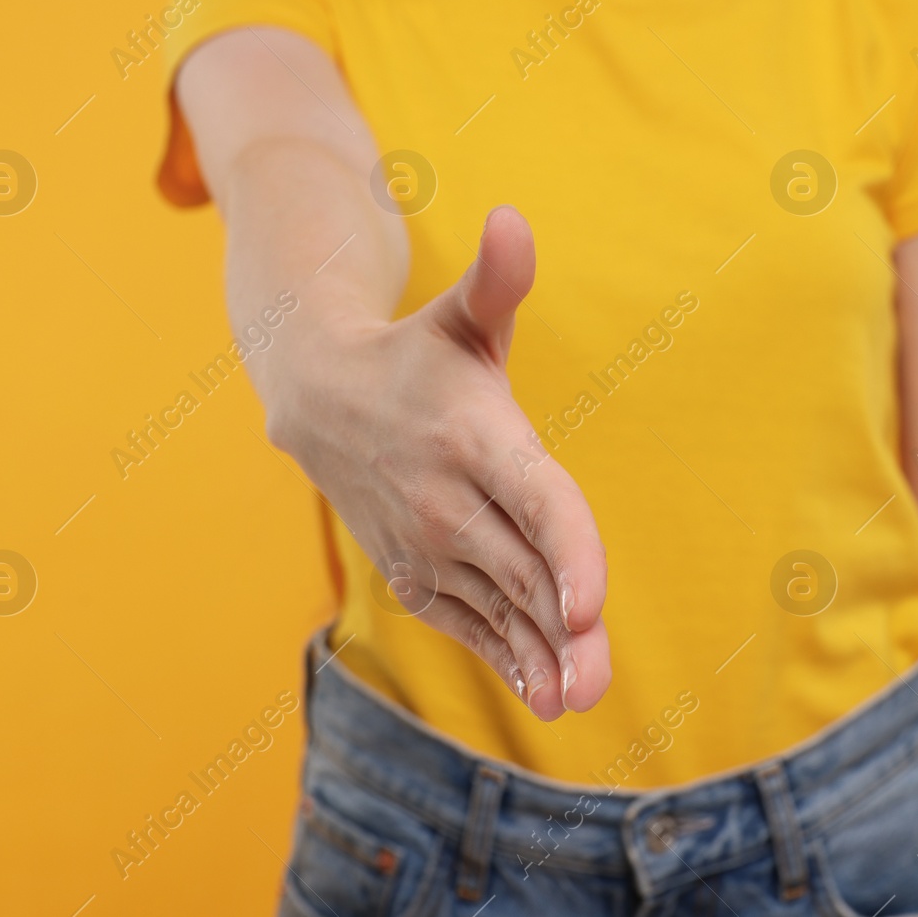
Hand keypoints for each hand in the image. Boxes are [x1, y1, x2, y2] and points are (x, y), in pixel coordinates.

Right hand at [263, 206, 609, 720]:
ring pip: (498, 608)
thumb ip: (498, 280)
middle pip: (522, 570)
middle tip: (599, 681)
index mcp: (475, 435)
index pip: (532, 499)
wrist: (318, 396)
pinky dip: (505, 657)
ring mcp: (426, 542)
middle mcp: (448, 498)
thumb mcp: (462, 316)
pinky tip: (545, 692)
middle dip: (562, 626)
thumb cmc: (418, 354)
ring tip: (581, 697)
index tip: (590, 603)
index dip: (565, 550)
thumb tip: (513, 220)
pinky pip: (468, 624)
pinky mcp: (415, 573)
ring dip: (539, 655)